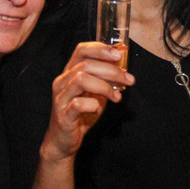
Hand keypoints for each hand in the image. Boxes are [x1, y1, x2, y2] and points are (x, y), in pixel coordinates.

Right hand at [42, 42, 132, 161]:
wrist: (64, 140)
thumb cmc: (81, 113)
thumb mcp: (95, 92)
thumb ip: (105, 79)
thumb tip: (124, 68)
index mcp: (69, 73)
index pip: (81, 50)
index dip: (100, 49)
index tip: (119, 55)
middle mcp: (62, 82)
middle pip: (86, 64)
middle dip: (111, 70)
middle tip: (128, 79)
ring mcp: (61, 98)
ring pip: (81, 79)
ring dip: (104, 86)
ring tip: (117, 97)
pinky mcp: (63, 115)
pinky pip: (77, 104)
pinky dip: (92, 104)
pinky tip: (98, 108)